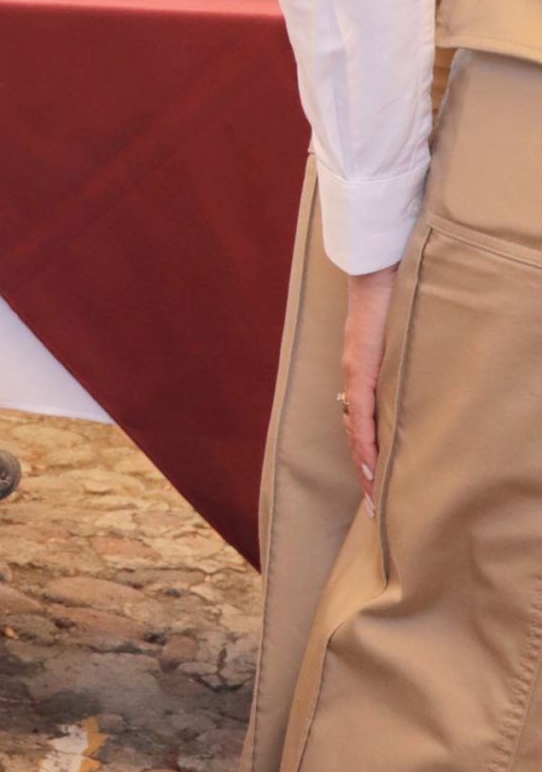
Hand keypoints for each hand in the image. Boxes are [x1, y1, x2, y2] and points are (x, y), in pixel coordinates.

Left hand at [340, 265, 397, 499]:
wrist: (377, 266)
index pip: (362, 422)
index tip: (376, 483)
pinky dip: (366, 443)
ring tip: (374, 497)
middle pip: (356, 435)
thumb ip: (401, 360)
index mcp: (361, 371)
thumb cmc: (391, 294)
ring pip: (356, 432)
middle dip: (365, 471)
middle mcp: (352, 376)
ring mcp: (353, 374)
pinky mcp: (360, 367)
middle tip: (374, 506)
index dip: (368, 454)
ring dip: (365, 466)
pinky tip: (370, 467)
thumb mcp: (398, 337)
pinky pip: (362, 414)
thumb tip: (418, 379)